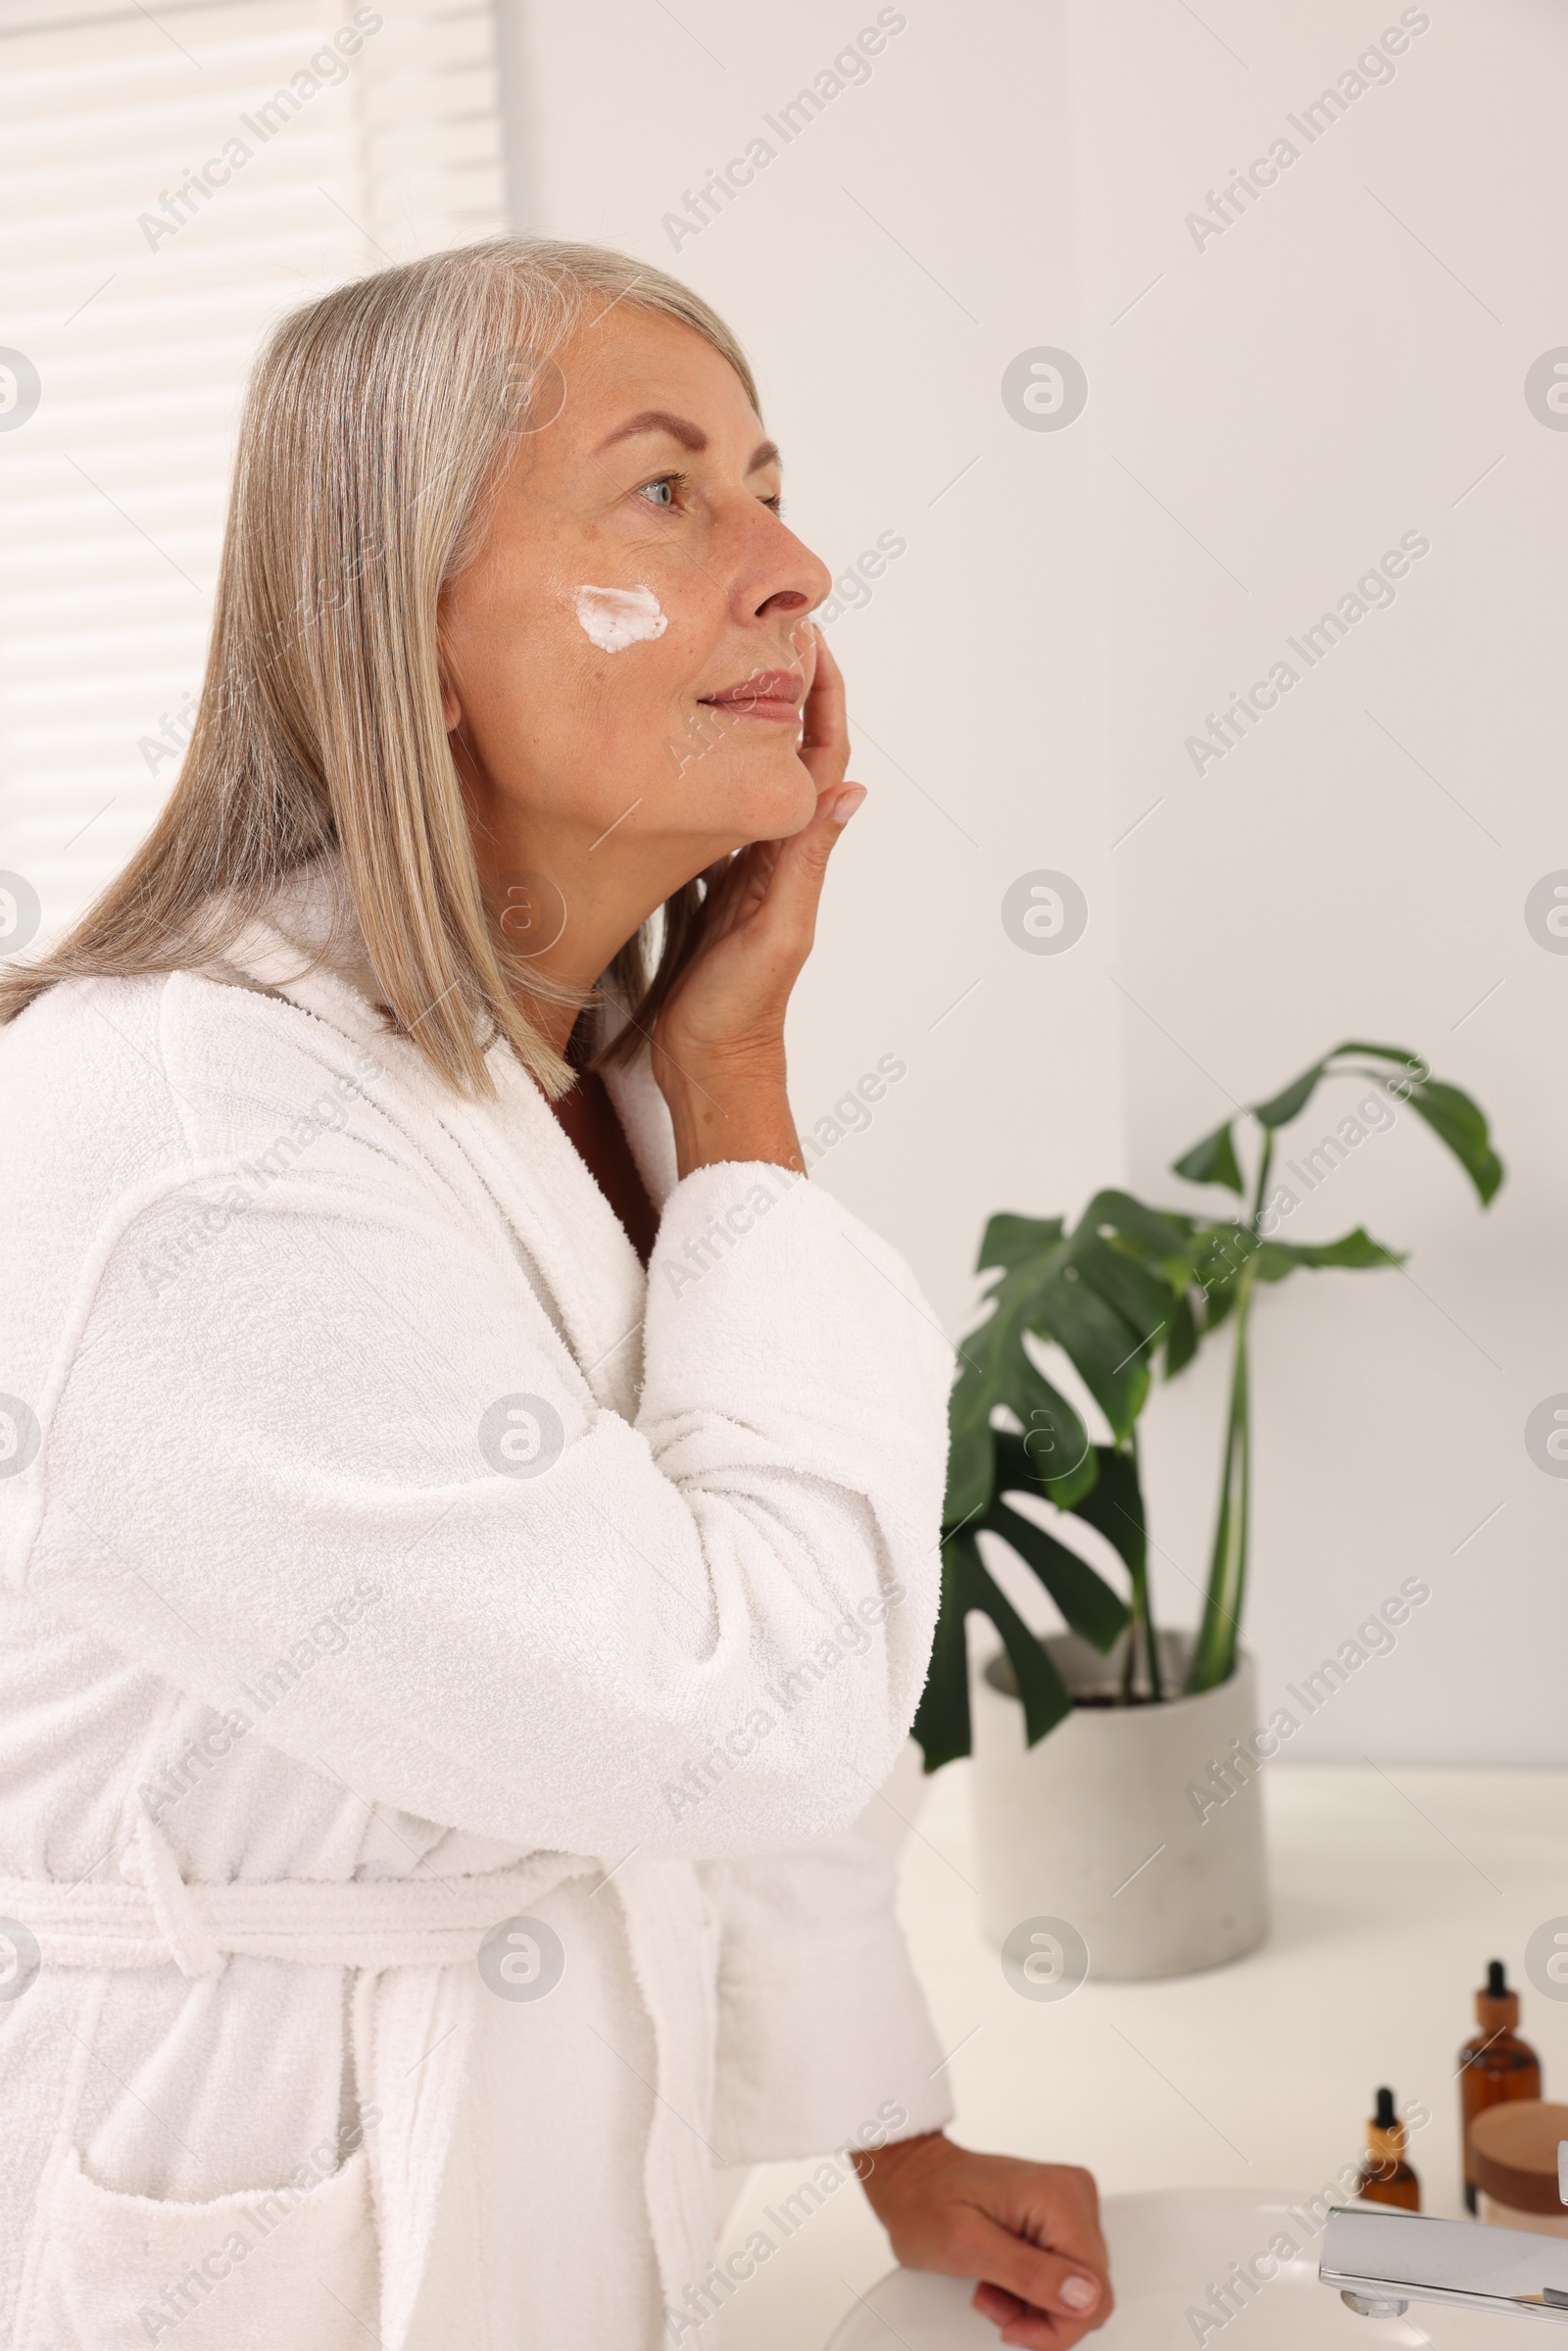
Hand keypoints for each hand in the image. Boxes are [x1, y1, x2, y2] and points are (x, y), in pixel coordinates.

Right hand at [653, 631, 863, 1175]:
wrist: (709, 1067)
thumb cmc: (741, 1014)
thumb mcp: (777, 932)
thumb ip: (805, 864)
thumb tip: (847, 791)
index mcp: (796, 861)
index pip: (821, 763)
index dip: (823, 702)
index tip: (812, 643)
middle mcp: (775, 858)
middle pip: (789, 759)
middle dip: (786, 694)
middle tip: (771, 633)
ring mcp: (744, 872)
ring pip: (751, 782)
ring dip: (749, 727)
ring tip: (729, 670)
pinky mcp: (710, 889)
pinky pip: (715, 817)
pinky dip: (710, 776)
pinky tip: (687, 753)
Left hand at [853, 2133, 1112, 2348]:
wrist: (913, 2176)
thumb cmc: (925, 2201)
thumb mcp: (967, 2246)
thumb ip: (1029, 2273)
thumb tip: (1085, 2296)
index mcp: (1058, 2198)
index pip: (1095, 2294)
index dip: (1056, 2328)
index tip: (1013, 2326)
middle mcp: (1074, 2194)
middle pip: (1089, 2293)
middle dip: (1040, 2313)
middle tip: (992, 2299)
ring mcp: (1069, 2202)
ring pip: (1078, 2288)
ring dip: (1034, 2302)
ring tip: (991, 2284)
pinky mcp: (1060, 2215)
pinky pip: (1065, 2273)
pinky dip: (1033, 2287)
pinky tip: (1002, 2274)